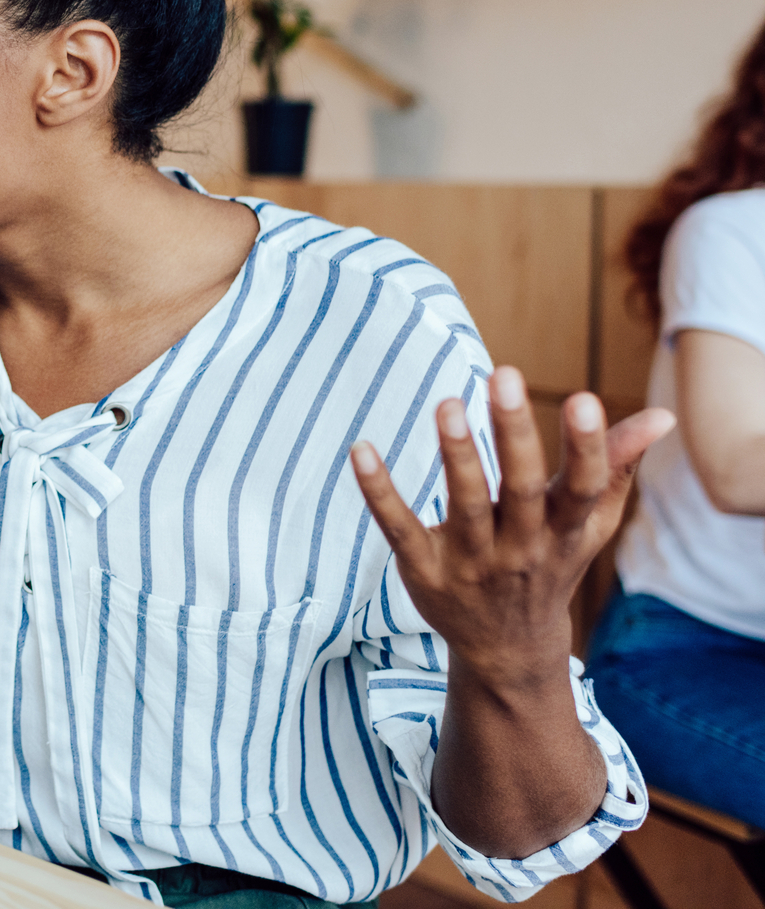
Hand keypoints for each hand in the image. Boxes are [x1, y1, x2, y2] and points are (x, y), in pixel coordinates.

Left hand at [351, 366, 674, 681]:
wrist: (509, 648)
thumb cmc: (551, 562)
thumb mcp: (589, 523)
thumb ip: (615, 465)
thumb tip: (661, 416)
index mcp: (565, 531)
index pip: (582, 487)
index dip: (587, 446)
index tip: (583, 398)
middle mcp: (522, 547)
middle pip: (521, 488)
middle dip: (514, 433)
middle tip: (504, 374)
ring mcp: (471, 562)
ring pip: (464, 506)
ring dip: (457, 455)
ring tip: (446, 404)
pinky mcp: (424, 569)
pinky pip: (399, 527)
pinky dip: (378, 491)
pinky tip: (361, 450)